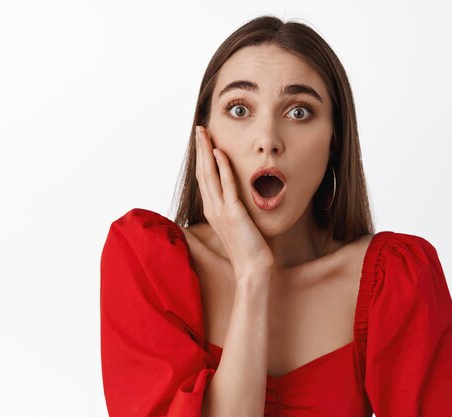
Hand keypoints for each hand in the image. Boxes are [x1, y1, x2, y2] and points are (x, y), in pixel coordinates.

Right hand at [195, 125, 273, 279]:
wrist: (252, 269)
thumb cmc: (249, 248)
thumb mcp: (239, 224)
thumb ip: (236, 208)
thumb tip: (240, 196)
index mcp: (212, 210)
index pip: (204, 178)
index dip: (202, 158)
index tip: (202, 141)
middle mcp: (212, 208)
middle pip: (202, 172)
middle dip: (200, 149)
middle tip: (199, 129)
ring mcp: (220, 211)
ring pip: (210, 175)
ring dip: (207, 152)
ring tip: (204, 134)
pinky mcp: (233, 213)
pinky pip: (226, 186)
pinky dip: (222, 168)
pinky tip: (220, 153)